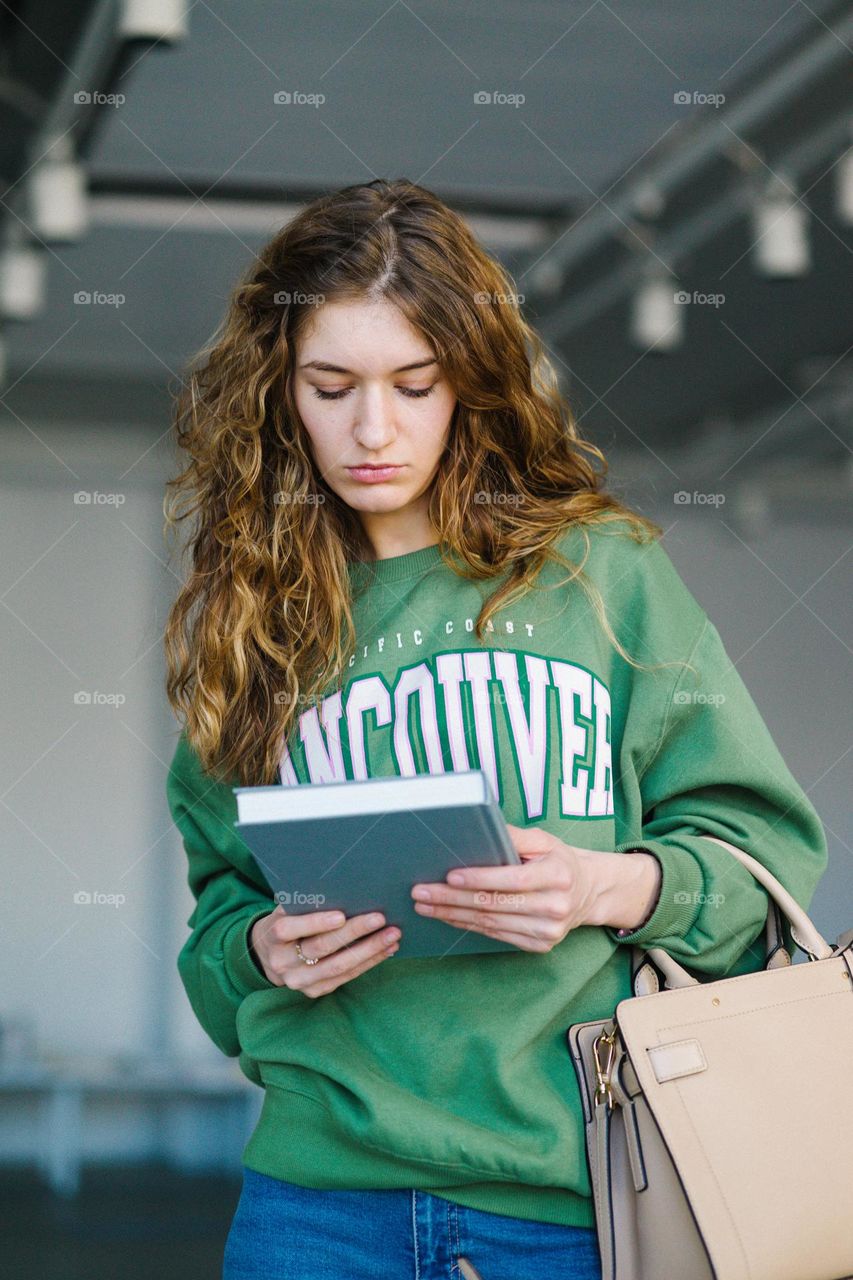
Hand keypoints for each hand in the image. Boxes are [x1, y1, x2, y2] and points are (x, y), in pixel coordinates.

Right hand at [250, 906, 400, 996]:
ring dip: (370, 950)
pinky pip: (346, 977)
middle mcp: (283, 962)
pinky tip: (386, 950)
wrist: (269, 955)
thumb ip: (306, 902)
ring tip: (392, 935)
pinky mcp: (314, 991)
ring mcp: (299, 980)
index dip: (316, 922)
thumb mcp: (287, 909)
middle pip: (321, 948)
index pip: (291, 929)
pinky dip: (369, 962)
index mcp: (272, 936)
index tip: (341, 915)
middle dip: (354, 932)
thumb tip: (342, 889)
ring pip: (338, 966)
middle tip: (379, 919)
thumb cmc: (286, 921)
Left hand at [410, 824, 659, 952]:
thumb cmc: (559, 860)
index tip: (449, 875)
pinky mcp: (540, 946)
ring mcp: (549, 932)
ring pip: (491, 924)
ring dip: (453, 915)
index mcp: (558, 876)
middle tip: (421, 892)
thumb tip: (479, 826)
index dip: (480, 878)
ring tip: (426, 905)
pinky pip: (496, 936)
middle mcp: (556, 907)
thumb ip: (514, 836)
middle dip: (453, 899)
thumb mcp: (544, 840)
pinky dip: (468, 926)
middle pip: (495, 904)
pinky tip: (448, 916)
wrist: (588, 892)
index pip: (512, 879)